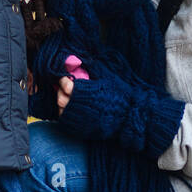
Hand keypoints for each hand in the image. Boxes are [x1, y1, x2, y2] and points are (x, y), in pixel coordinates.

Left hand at [57, 63, 184, 158]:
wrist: (130, 117)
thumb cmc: (120, 96)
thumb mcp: (107, 78)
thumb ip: (93, 69)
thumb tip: (81, 60)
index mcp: (86, 92)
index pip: (66, 85)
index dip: (63, 80)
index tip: (65, 78)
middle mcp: (80, 106)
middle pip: (61, 99)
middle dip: (60, 92)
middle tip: (63, 88)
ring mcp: (80, 120)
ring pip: (62, 111)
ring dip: (62, 104)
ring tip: (67, 99)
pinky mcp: (82, 130)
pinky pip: (67, 123)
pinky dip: (65, 116)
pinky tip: (71, 111)